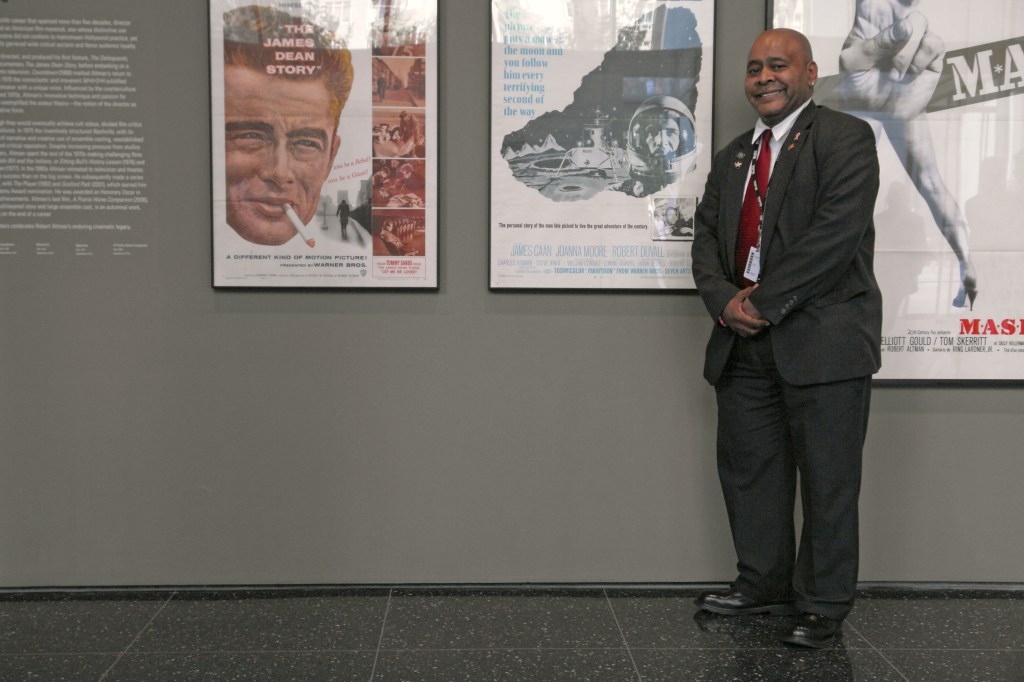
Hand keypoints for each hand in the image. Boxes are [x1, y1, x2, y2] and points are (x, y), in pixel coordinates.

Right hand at [721, 285, 768, 337]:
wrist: (720, 309)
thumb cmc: (730, 303)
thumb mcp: (737, 296)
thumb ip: (746, 292)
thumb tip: (756, 286)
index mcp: (738, 316)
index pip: (751, 322)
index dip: (760, 323)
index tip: (767, 322)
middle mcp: (736, 324)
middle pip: (750, 330)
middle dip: (759, 329)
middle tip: (766, 324)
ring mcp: (735, 328)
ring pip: (747, 334)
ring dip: (755, 332)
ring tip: (761, 327)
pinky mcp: (735, 330)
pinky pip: (744, 334)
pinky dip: (750, 333)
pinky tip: (754, 330)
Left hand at [837, 0, 943, 118]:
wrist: (876, 115)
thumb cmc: (858, 87)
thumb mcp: (854, 66)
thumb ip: (875, 45)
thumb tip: (904, 27)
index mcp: (869, 23)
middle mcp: (893, 25)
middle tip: (905, 7)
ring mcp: (913, 37)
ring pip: (918, 22)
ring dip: (905, 51)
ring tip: (895, 72)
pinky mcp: (930, 52)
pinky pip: (933, 42)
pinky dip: (920, 58)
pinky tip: (910, 72)